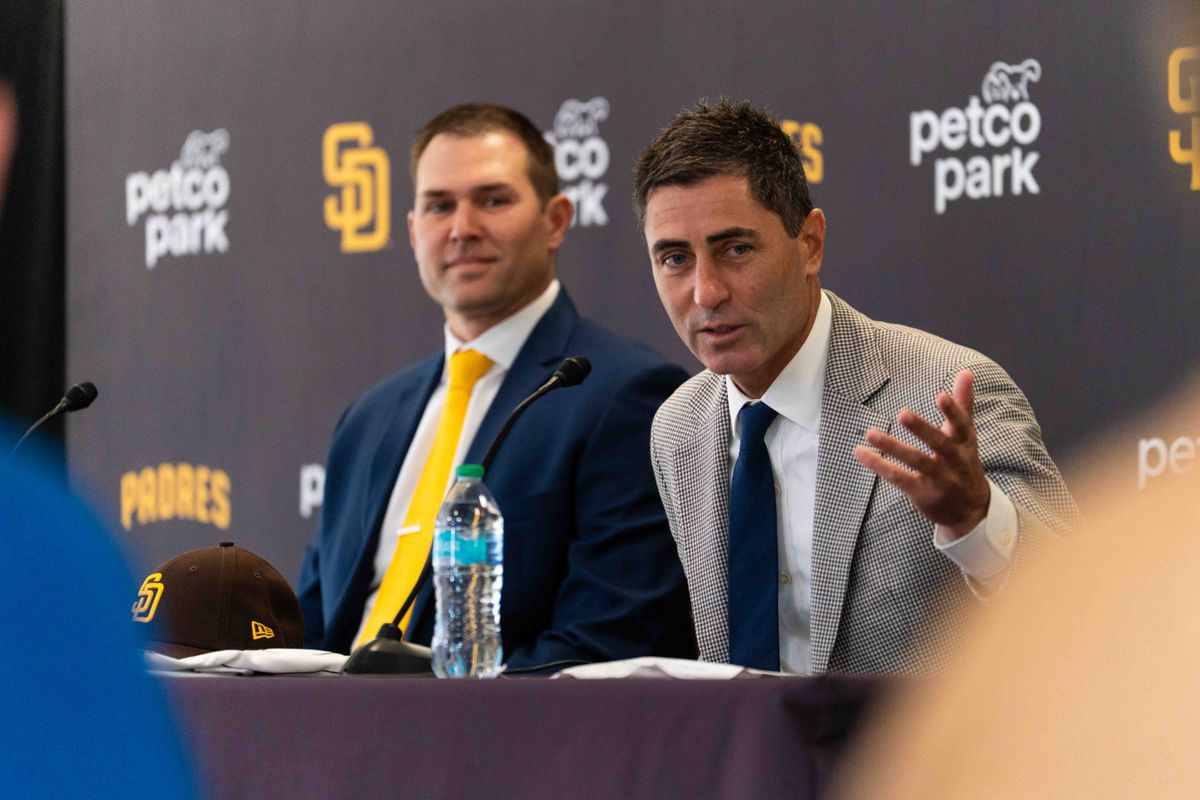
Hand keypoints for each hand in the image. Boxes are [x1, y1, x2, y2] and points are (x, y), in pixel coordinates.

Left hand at [853, 369, 989, 539]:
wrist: (971, 510)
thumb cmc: (964, 464)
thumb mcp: (966, 436)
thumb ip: (963, 404)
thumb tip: (965, 372)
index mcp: (965, 444)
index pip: (961, 426)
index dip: (952, 411)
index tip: (941, 395)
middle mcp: (954, 462)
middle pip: (939, 444)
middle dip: (922, 429)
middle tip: (903, 414)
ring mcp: (939, 480)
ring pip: (916, 461)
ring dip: (892, 447)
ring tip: (870, 433)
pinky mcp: (922, 494)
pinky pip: (899, 478)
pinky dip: (879, 466)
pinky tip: (861, 454)